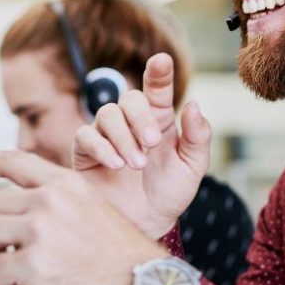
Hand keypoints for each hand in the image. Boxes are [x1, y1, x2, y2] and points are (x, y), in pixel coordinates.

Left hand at [0, 150, 168, 284]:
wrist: (141, 282)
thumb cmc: (117, 254)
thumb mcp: (90, 208)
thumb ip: (53, 200)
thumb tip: (8, 212)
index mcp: (65, 183)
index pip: (11, 160)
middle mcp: (50, 200)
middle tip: (12, 254)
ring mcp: (40, 230)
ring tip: (19, 271)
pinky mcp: (33, 263)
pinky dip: (4, 283)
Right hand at [73, 53, 212, 237]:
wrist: (146, 224)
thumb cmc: (169, 193)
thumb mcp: (193, 167)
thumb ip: (198, 137)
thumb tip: (193, 105)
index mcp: (159, 119)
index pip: (157, 88)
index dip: (159, 72)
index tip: (162, 60)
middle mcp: (131, 122)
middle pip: (129, 98)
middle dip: (140, 117)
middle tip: (152, 143)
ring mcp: (107, 135)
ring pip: (107, 114)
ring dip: (123, 137)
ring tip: (137, 165)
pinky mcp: (86, 153)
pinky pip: (86, 136)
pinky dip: (102, 148)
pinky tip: (117, 165)